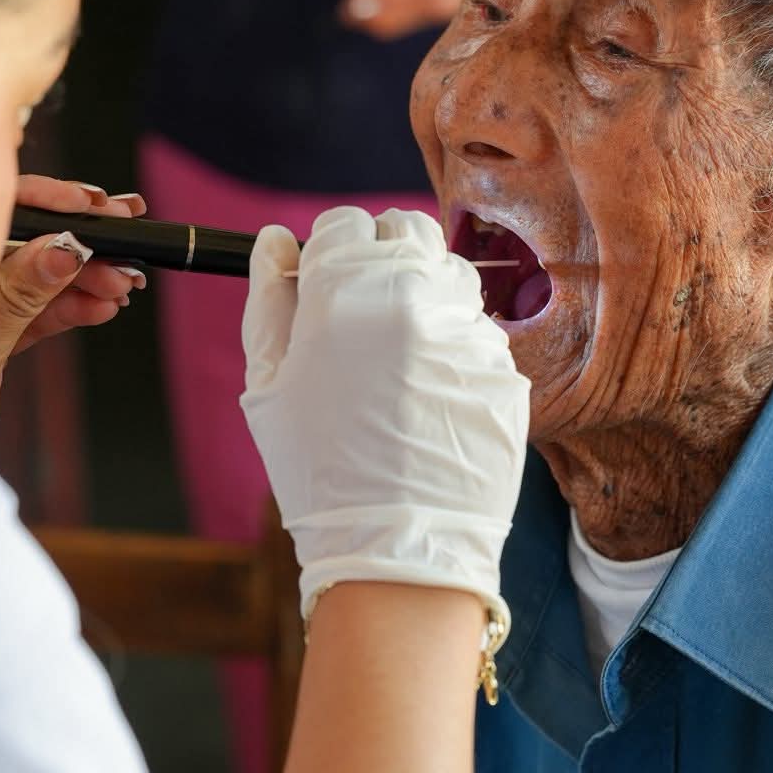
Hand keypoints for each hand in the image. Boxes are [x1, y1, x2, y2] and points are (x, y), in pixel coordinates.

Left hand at [0, 176, 147, 454]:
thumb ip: (15, 296)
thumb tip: (66, 247)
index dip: (49, 202)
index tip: (96, 209)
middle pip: (22, 239)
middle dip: (80, 240)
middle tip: (128, 244)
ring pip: (36, 276)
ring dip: (85, 278)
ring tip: (123, 284)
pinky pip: (34, 313)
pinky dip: (70, 309)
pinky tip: (103, 307)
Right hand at [240, 207, 530, 629]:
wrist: (398, 549)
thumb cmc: (318, 469)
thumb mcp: (268, 385)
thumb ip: (269, 300)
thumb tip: (275, 241)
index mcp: (346, 289)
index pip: (345, 222)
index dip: (331, 252)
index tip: (326, 287)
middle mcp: (415, 294)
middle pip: (406, 229)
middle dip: (383, 255)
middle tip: (363, 311)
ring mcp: (467, 328)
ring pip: (449, 275)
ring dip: (423, 297)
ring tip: (398, 361)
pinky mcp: (504, 365)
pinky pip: (477, 333)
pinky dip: (454, 349)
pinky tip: (430, 398)